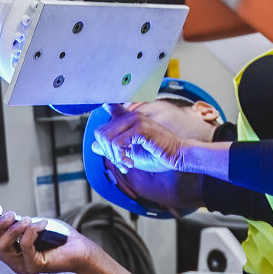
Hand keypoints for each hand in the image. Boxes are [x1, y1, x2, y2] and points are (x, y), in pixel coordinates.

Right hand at [0, 209, 138, 273]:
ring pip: (3, 248)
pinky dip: (32, 231)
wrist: (81, 249)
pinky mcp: (34, 266)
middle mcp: (15, 263)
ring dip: (13, 229)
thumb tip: (2, 214)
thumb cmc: (60, 239)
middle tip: (12, 214)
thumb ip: (18, 223)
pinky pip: (24, 246)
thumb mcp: (34, 225)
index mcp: (13, 254)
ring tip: (26, 220)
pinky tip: (42, 224)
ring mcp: (23, 266)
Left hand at [92, 101, 208, 171]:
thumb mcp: (130, 153)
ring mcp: (135, 119)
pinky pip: (117, 143)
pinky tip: (130, 163)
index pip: (105, 109)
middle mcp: (130, 115)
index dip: (99, 121)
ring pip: (107, 138)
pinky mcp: (140, 128)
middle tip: (121, 162)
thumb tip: (94, 146)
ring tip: (126, 164)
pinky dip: (120, 157)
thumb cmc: (157, 154)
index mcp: (128, 118)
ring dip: (114, 156)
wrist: (178, 156)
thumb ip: (113, 148)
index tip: (106, 135)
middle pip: (100, 132)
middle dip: (107, 152)